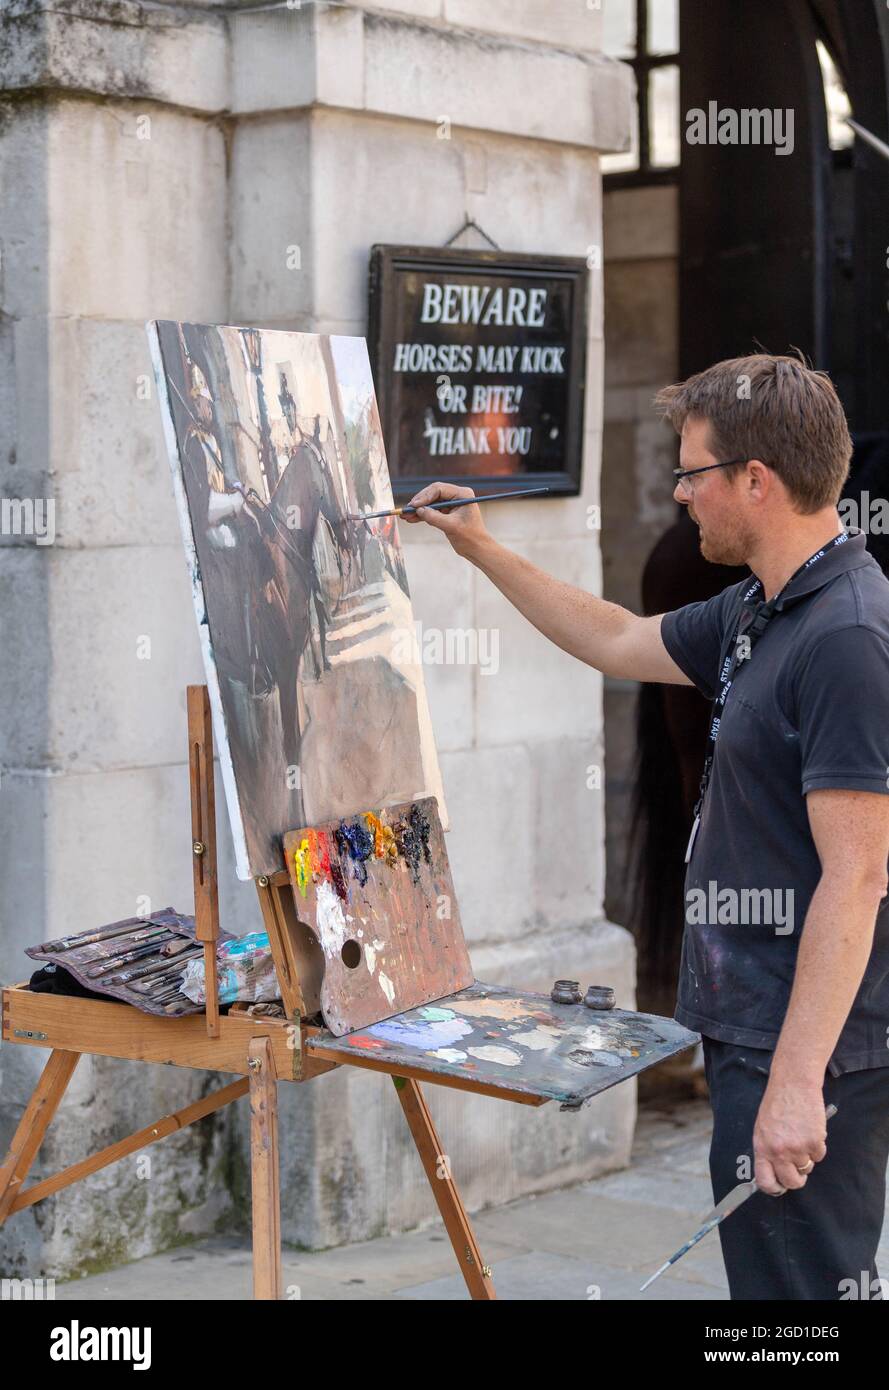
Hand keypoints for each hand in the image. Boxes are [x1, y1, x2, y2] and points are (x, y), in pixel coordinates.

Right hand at [401, 481, 489, 558]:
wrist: (476, 548)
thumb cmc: (470, 537)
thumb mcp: (451, 526)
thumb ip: (434, 517)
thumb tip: (418, 510)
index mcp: (462, 494)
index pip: (439, 489)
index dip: (425, 496)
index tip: (414, 505)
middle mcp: (457, 496)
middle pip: (433, 494)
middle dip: (419, 503)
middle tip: (406, 510)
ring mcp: (451, 504)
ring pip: (431, 503)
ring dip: (419, 510)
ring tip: (405, 515)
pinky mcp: (447, 513)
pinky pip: (432, 511)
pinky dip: (423, 515)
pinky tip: (412, 519)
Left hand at [753, 1080, 827, 1195]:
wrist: (793, 1084)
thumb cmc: (777, 1103)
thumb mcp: (763, 1128)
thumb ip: (768, 1150)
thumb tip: (774, 1171)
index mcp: (762, 1147)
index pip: (765, 1181)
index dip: (775, 1188)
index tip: (781, 1186)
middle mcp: (778, 1151)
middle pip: (791, 1182)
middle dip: (797, 1178)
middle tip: (799, 1168)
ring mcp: (797, 1148)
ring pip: (807, 1168)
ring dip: (807, 1157)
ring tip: (802, 1136)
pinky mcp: (814, 1142)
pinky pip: (819, 1155)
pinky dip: (818, 1146)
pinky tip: (810, 1129)